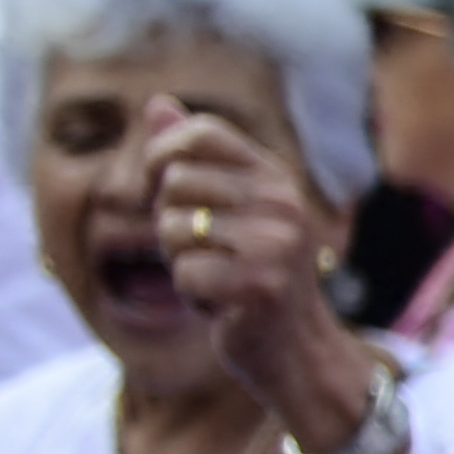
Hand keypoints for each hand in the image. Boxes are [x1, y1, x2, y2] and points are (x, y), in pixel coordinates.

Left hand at [138, 98, 380, 453]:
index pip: (200, 133)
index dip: (161, 155)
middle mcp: (283, 203)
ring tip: (219, 278)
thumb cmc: (251, 274)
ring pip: (174, 230)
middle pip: (174, 182)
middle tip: (209, 252)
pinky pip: (186, 275)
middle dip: (171, 222)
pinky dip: (193, 297)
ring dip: (181, 263)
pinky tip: (224, 305)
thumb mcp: (227, 208)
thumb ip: (192, 157)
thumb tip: (155, 103)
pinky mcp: (262, 286)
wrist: (298, 349)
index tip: (162, 188)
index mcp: (276, 176)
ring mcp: (277, 245)